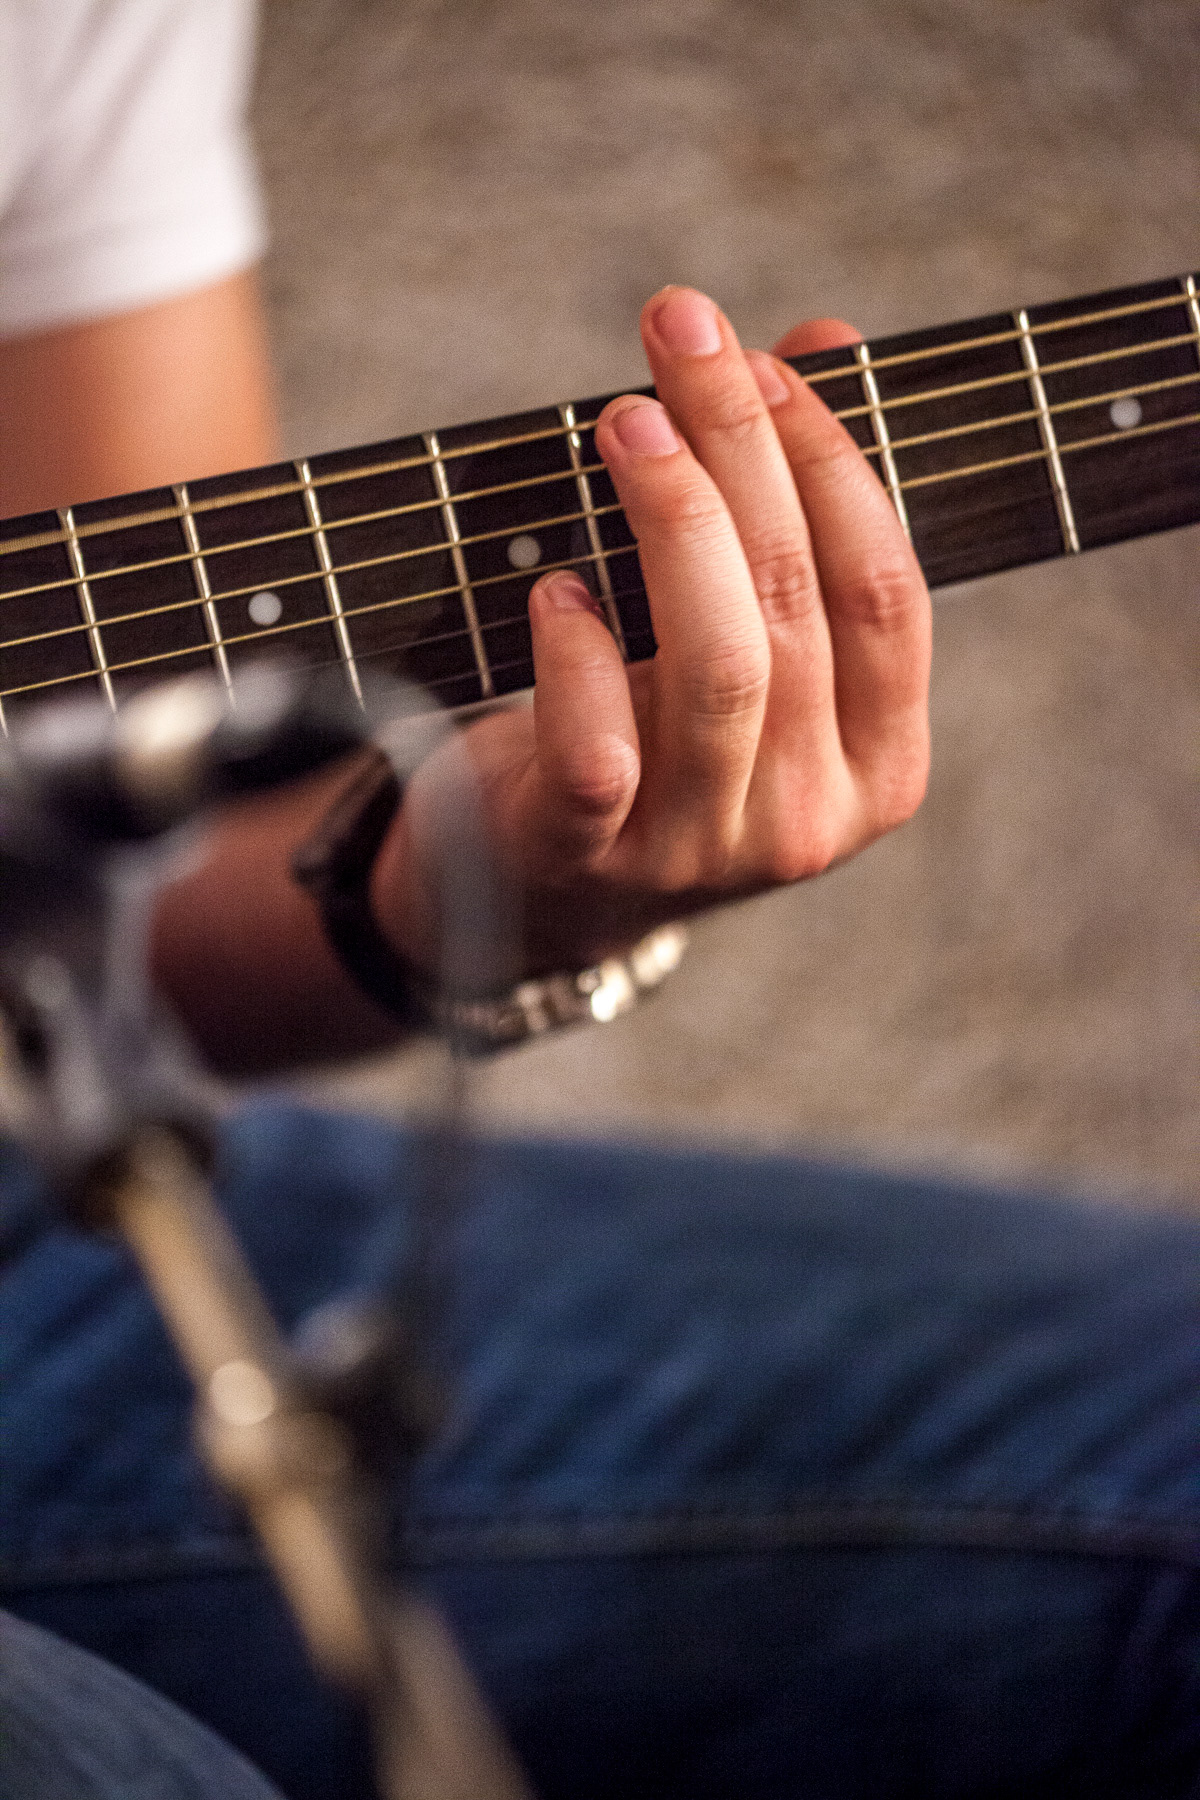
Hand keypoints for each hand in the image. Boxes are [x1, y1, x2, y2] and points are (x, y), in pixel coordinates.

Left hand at [373, 288, 931, 982]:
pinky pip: (597, 749)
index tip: (767, 364)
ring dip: (672, 520)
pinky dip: (576, 654)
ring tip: (623, 424)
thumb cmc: (654, 740)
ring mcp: (700, 850)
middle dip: (740, 448)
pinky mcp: (589, 858)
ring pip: (718, 667)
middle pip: (797, 606)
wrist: (538, 898)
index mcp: (879, 768)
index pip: (886, 595)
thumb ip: (792, 511)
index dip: (834, 463)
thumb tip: (824, 340)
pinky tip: (555, 586)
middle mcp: (806, 819)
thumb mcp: (740, 643)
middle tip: (679, 336)